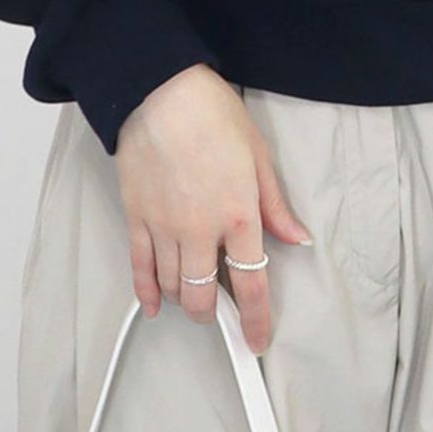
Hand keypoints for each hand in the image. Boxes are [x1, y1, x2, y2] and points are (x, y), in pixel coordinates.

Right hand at [114, 63, 312, 355]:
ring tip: (196, 295)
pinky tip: (156, 304)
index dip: (255, 320)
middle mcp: (201, 229)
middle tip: (222, 311)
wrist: (161, 91)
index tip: (256, 340)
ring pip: (174, 287)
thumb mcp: (258, 155)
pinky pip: (139, 268)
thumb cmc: (212, 114)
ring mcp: (164, 227)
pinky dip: (147, 292)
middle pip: (205, 296)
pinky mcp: (136, 218)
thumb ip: (275, 204)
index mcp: (239, 214)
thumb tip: (295, 237)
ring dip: (187, 300)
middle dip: (215, 313)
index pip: (252, 284)